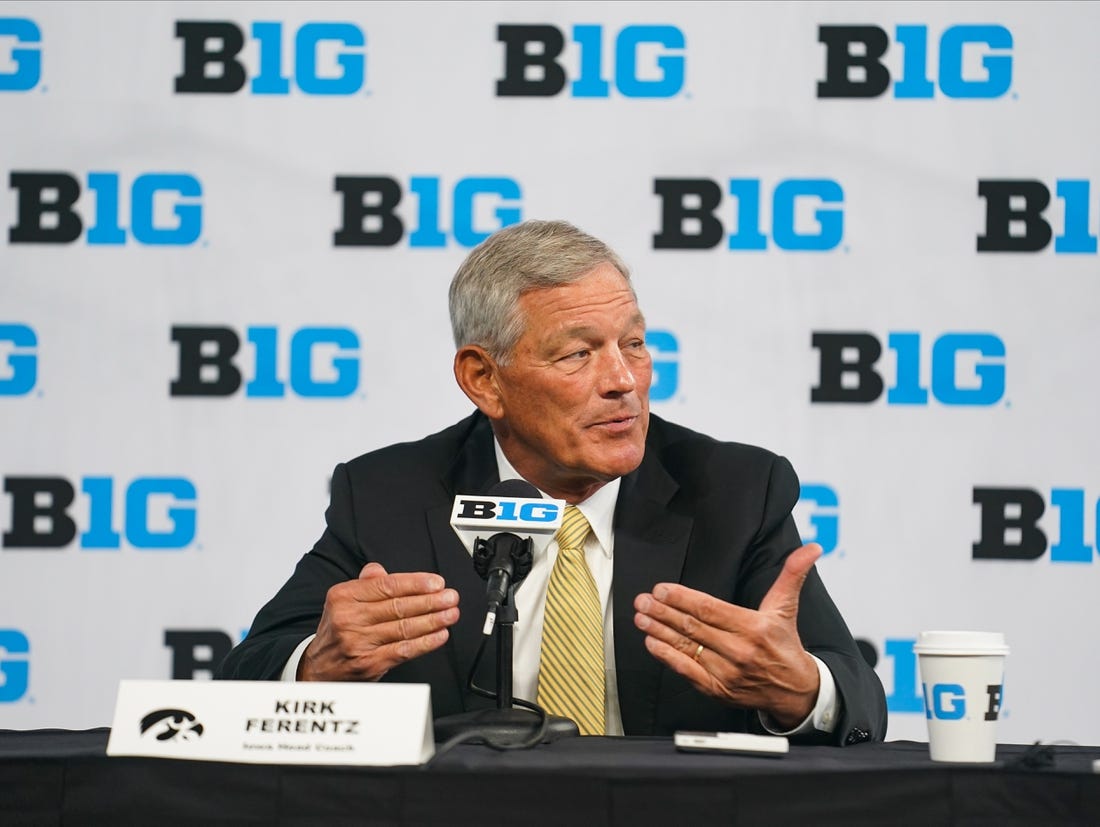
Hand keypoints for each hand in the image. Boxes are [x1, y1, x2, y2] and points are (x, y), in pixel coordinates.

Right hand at [298, 562, 459, 681]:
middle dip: (430, 601)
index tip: (436, 583)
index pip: (386, 585)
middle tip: (451, 597)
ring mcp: (358, 642)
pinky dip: (425, 643)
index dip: (415, 583)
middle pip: (398, 606)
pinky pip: (403, 650)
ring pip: (403, 628)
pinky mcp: (368, 663)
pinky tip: (439, 635)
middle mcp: (349, 618)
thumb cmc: (337, 631)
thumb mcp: (343, 601)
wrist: (317, 669)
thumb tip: (380, 571)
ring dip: (433, 620)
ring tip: (450, 614)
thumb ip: (366, 584)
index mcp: (343, 596)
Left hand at [633, 543, 822, 728]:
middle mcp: (739, 651)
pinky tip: (651, 643)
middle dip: (663, 611)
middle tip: (643, 600)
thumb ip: (793, 575)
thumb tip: (812, 549)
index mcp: (753, 627)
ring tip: (641, 616)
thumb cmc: (785, 645)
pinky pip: (687, 670)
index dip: (682, 599)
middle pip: (693, 627)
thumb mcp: (786, 607)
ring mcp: (726, 672)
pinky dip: (666, 656)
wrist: (795, 691)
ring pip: (686, 647)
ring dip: (659, 631)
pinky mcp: (718, 689)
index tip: (662, 589)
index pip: (710, 609)